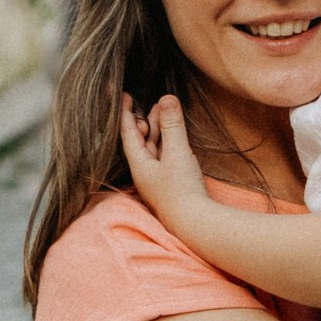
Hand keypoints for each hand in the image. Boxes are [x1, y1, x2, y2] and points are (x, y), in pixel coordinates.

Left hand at [120, 90, 207, 229]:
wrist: (196, 224)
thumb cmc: (182, 191)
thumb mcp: (178, 152)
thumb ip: (172, 125)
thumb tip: (167, 97)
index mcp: (139, 165)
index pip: (128, 133)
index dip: (126, 113)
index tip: (124, 96)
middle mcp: (145, 172)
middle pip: (141, 140)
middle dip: (146, 119)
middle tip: (153, 101)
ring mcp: (158, 179)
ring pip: (154, 148)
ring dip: (159, 129)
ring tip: (165, 112)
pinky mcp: (171, 184)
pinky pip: (165, 157)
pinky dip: (168, 142)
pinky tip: (175, 136)